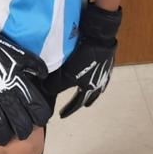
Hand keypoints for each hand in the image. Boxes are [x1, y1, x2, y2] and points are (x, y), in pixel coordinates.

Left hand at [58, 3, 121, 118]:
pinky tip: (94, 75)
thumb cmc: (82, 56)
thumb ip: (54, 84)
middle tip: (79, 105)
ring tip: (87, 92)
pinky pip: (101, 76)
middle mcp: (99, 83)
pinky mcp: (107, 62)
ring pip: (97, 87)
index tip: (61, 115)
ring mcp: (105, 73)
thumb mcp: (65, 73)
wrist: (100, 38)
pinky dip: (96, 79)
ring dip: (91, 92)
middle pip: (90, 97)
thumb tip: (45, 91)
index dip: (68, 110)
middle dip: (83, 102)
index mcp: (88, 88)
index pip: (77, 104)